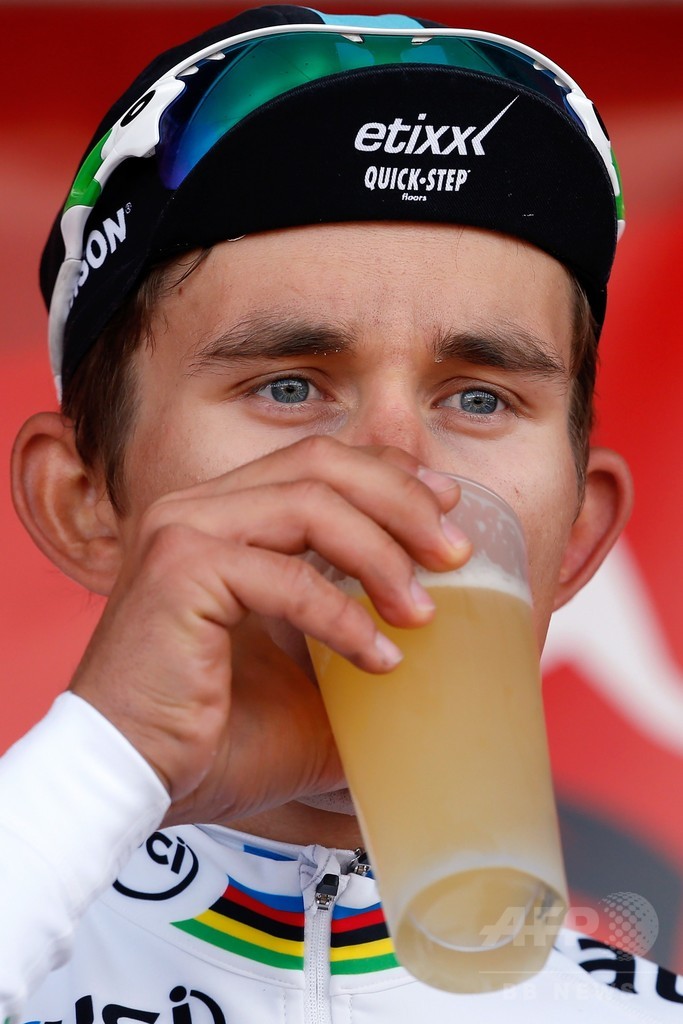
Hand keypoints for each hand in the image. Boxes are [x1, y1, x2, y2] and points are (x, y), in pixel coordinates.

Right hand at [70, 438, 468, 822]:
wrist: (133, 779)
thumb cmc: (214, 731)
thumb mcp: (306, 669)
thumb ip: (355, 627)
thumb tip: (436, 630)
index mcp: (222, 515)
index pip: (317, 461)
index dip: (390, 472)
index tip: (447, 507)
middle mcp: (198, 507)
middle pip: (321, 463)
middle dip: (403, 500)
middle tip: (456, 553)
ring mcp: (184, 531)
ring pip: (312, 504)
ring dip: (383, 556)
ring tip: (424, 613)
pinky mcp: (181, 571)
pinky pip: (289, 577)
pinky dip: (345, 618)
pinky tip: (380, 659)